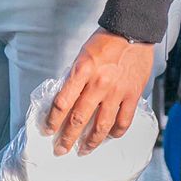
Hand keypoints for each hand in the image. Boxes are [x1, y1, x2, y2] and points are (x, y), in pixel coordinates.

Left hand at [44, 30, 154, 154]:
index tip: (47, 129)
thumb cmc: (105, 41)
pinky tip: (109, 137)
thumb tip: (66, 100)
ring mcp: (117, 91)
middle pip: (79, 118)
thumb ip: (75, 78)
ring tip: (84, 150)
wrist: (132, 30)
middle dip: (67, 138)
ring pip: (102, 125)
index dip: (52, 120)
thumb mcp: (82, 56)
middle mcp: (98, 84)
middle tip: (61, 149)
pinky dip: (115, 133)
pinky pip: (124, 121)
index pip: (62, 103)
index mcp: (82, 71)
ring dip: (91, 142)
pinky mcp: (133, 95)